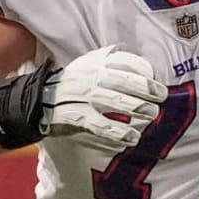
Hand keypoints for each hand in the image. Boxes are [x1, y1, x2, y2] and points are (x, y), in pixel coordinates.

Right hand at [42, 45, 167, 152]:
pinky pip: (101, 125)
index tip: (155, 78)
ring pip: (115, 101)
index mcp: (95, 62)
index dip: (143, 70)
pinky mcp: (76, 116)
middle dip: (147, 88)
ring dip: (137, 108)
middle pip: (124, 81)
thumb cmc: (72, 83)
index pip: (124, 62)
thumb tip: (144, 66)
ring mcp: (83, 96)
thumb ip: (112, 61)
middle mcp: (90, 77)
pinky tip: (133, 137)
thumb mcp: (89, 64)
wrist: (37, 99)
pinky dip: (119, 132)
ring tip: (152, 114)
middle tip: (162, 96)